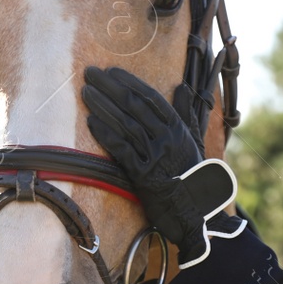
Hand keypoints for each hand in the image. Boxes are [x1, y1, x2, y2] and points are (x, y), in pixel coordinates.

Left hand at [81, 66, 238, 267]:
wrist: (196, 212)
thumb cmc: (193, 175)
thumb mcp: (194, 141)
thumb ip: (186, 113)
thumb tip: (182, 87)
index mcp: (179, 128)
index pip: (151, 97)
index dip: (130, 82)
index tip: (111, 71)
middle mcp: (168, 139)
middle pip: (134, 106)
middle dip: (109, 87)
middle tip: (89, 73)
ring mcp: (156, 157)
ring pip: (125, 124)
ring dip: (103, 106)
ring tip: (86, 93)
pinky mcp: (144, 176)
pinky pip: (122, 150)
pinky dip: (106, 134)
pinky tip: (91, 121)